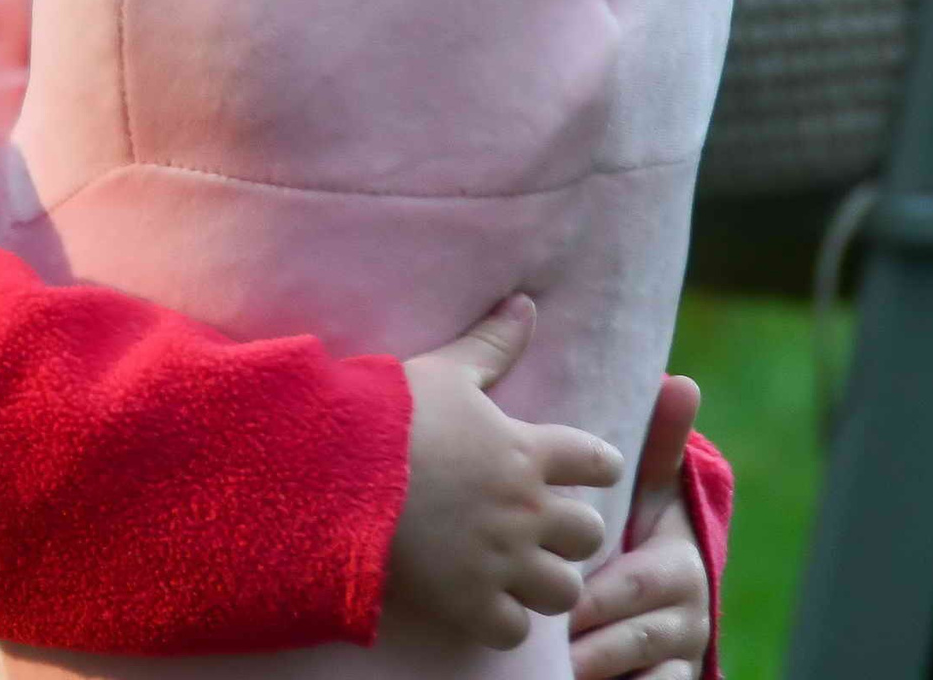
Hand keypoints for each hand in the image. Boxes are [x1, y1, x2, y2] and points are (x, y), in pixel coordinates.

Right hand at [389, 294, 624, 650]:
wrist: (333, 472)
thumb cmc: (388, 416)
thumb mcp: (445, 371)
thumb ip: (493, 343)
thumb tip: (526, 301)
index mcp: (527, 451)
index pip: (598, 461)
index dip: (593, 466)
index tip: (580, 470)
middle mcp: (526, 510)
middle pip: (588, 533)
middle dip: (571, 532)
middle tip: (542, 527)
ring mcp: (500, 561)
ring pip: (563, 590)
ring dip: (546, 582)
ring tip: (522, 573)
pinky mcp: (468, 603)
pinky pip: (513, 630)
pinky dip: (504, 621)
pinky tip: (484, 603)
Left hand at [569, 375, 711, 678]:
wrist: (661, 595)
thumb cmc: (638, 528)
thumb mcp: (647, 487)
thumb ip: (659, 442)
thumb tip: (680, 380)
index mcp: (681, 560)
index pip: (643, 579)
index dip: (602, 592)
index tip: (564, 596)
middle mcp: (687, 612)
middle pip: (636, 631)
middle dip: (590, 635)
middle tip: (543, 634)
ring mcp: (676, 654)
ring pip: (637, 667)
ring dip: (593, 667)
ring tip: (554, 665)